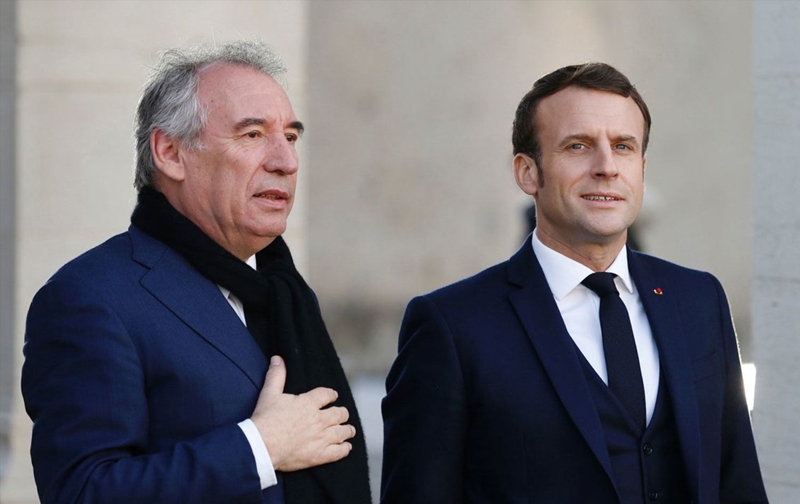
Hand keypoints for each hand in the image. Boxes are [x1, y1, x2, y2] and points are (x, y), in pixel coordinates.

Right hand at [250, 355, 355, 471]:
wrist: (261, 446)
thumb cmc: (264, 419)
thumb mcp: (269, 393)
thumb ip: (276, 375)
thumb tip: (277, 359)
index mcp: (308, 403)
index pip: (328, 395)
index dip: (331, 395)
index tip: (333, 396)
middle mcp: (319, 419)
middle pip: (339, 413)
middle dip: (342, 413)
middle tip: (341, 414)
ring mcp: (321, 438)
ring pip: (343, 432)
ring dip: (347, 429)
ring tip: (348, 430)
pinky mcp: (319, 455)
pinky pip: (339, 451)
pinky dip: (344, 448)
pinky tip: (346, 446)